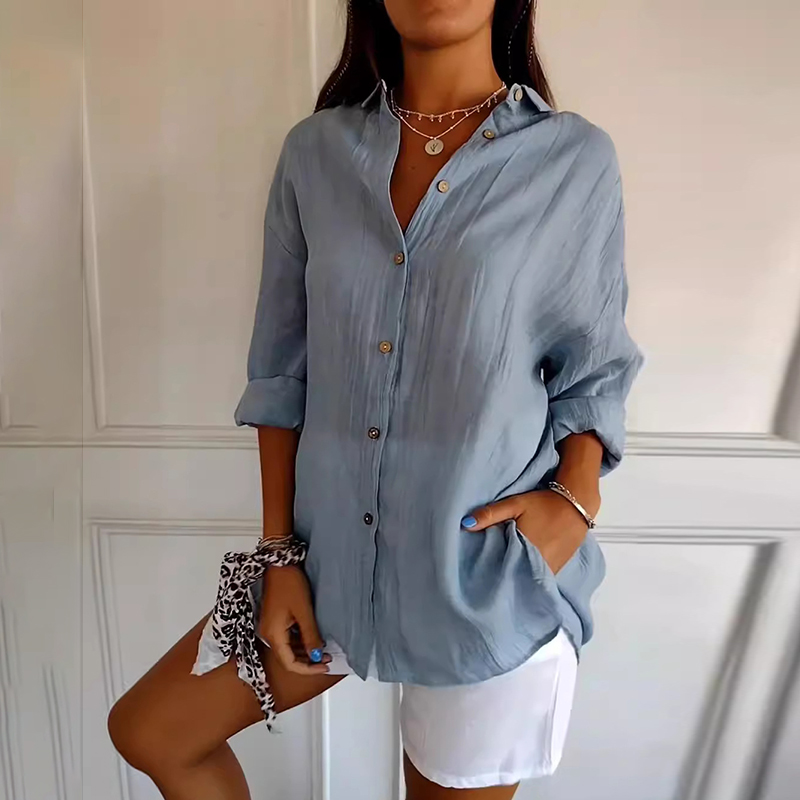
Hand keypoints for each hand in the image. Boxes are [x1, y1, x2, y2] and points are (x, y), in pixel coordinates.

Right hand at [258, 565, 330, 674]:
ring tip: (323, 650)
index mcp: (273, 635)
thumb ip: (310, 636)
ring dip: (305, 652)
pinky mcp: (274, 620)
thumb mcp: (304, 611)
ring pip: (288, 648)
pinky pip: (287, 637)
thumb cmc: (290, 584)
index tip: (324, 666)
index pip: (290, 663)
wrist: (279, 563)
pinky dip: (300, 641)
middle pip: (288, 658)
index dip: (308, 669)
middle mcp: (268, 634)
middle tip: (327, 659)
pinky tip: (312, 638)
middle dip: (308, 661)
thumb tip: (316, 656)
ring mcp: (270, 627)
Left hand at [461, 489, 593, 573]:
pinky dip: (528, 575)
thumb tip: (465, 525)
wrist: (575, 504)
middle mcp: (538, 563)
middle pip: (513, 576)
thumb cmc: (544, 503)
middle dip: (501, 576)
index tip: (477, 574)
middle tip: (486, 576)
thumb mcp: (514, 504)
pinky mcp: (556, 569)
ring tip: (501, 575)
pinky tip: (519, 571)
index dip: (489, 572)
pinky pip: (538, 578)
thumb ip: (490, 514)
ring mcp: (549, 569)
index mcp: (524, 549)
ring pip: (526, 579)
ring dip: (515, 577)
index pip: (501, 569)